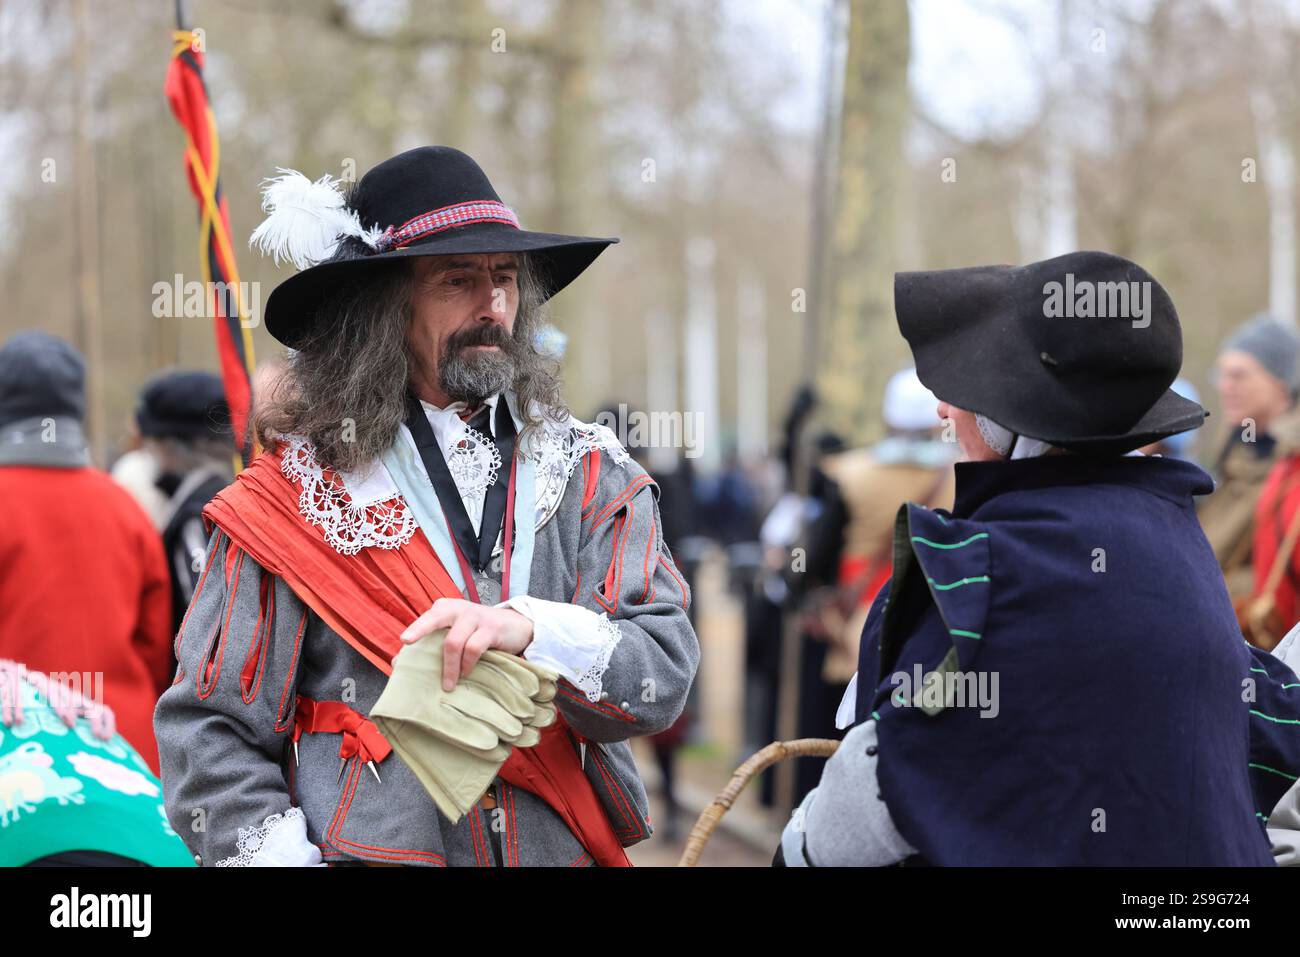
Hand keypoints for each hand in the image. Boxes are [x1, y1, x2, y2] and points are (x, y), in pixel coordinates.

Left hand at [400, 598, 533, 690]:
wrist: (516, 626)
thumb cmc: (478, 632)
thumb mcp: (456, 632)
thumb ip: (431, 643)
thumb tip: (397, 663)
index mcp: (446, 608)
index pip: (428, 617)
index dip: (416, 628)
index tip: (404, 641)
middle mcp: (458, 608)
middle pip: (436, 618)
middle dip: (420, 629)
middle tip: (408, 642)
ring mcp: (475, 616)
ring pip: (454, 641)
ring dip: (449, 667)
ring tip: (448, 685)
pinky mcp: (491, 628)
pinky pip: (473, 648)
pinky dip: (467, 664)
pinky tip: (466, 673)